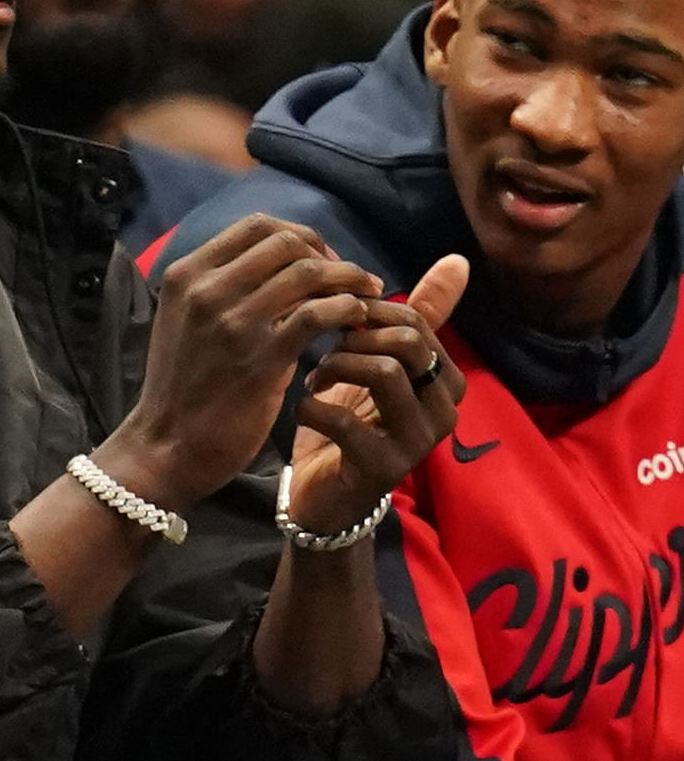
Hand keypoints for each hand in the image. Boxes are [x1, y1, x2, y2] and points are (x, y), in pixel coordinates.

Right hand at [105, 215, 383, 509]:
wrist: (165, 447)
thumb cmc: (182, 388)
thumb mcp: (185, 322)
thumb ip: (221, 289)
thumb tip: (284, 265)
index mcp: (185, 274)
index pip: (256, 225)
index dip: (300, 235)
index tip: (320, 260)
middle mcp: (205, 289)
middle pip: (286, 242)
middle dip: (328, 255)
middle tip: (348, 281)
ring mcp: (232, 321)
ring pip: (308, 272)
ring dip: (348, 280)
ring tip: (366, 297)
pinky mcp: (261, 355)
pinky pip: (320, 312)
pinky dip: (347, 310)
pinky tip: (354, 322)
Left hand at [289, 255, 469, 532]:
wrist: (325, 499)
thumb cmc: (351, 424)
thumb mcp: (381, 366)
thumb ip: (415, 320)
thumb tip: (457, 261)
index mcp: (446, 381)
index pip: (416, 323)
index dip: (366, 313)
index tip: (333, 324)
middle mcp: (443, 410)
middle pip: (407, 343)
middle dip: (354, 338)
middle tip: (325, 350)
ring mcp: (417, 443)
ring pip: (384, 371)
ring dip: (337, 366)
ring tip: (316, 377)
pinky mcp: (382, 469)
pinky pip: (345, 418)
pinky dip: (312, 406)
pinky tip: (304, 409)